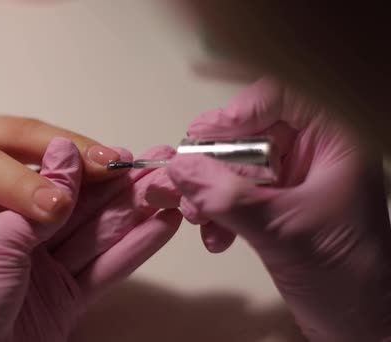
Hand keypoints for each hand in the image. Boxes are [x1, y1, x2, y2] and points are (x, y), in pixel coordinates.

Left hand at [0, 138, 180, 341]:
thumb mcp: (0, 238)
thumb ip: (39, 198)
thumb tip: (64, 149)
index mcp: (1, 217)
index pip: (55, 185)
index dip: (92, 170)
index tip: (125, 154)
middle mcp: (27, 241)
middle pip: (84, 209)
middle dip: (124, 188)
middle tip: (162, 168)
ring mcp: (48, 273)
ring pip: (100, 236)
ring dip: (137, 214)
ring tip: (171, 192)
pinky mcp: (66, 303)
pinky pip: (106, 271)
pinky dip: (134, 250)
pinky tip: (160, 227)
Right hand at [147, 78, 390, 340]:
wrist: (358, 326)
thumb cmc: (348, 277)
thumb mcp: (285, 231)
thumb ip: (229, 198)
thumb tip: (181, 169)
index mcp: (335, 142)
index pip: (284, 97)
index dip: (241, 110)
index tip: (205, 135)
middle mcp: (313, 155)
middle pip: (251, 132)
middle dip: (214, 160)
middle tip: (186, 179)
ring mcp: (294, 181)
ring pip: (238, 165)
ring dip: (209, 190)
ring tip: (195, 216)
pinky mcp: (278, 206)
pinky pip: (237, 194)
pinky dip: (218, 211)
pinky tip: (214, 235)